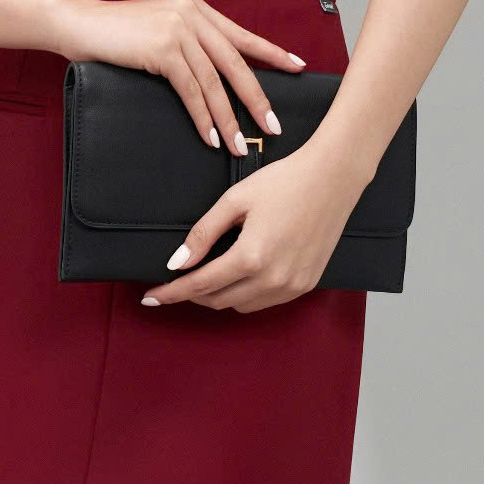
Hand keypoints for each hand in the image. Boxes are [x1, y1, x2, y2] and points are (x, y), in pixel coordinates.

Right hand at [51, 0, 306, 150]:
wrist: (78, 23)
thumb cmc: (116, 32)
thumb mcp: (160, 28)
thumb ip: (188, 41)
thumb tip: (215, 75)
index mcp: (198, 8)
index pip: (243, 36)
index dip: (272, 53)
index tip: (298, 68)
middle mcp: (193, 14)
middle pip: (237, 63)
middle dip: (257, 98)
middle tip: (273, 125)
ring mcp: (179, 29)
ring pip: (215, 82)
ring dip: (230, 118)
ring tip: (241, 143)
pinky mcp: (162, 48)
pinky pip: (191, 90)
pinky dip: (203, 117)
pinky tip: (211, 136)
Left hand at [142, 133, 360, 314]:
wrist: (333, 178)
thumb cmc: (285, 181)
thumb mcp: (235, 200)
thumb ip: (203, 233)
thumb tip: (177, 262)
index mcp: (251, 257)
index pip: (199, 285)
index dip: (171, 293)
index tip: (150, 297)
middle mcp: (273, 279)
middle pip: (218, 301)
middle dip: (192, 295)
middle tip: (176, 282)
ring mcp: (292, 285)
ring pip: (241, 306)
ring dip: (219, 296)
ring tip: (207, 276)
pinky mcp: (306, 284)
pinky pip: (266, 301)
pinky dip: (246, 294)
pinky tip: (239, 277)